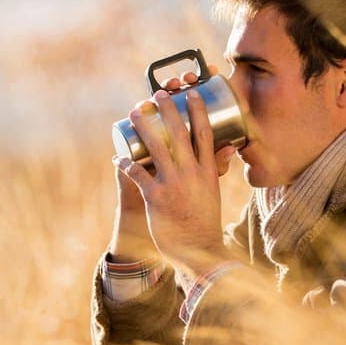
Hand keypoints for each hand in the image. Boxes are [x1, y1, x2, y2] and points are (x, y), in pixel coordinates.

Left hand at [113, 68, 235, 275]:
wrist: (199, 250)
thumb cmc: (204, 220)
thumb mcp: (213, 191)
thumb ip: (215, 168)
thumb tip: (227, 146)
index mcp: (207, 171)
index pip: (204, 134)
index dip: (198, 111)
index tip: (192, 94)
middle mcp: (191, 174)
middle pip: (179, 134)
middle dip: (168, 110)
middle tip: (158, 94)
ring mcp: (173, 184)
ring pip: (156, 148)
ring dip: (143, 128)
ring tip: (133, 113)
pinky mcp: (156, 198)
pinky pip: (138, 175)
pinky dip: (126, 164)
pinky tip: (117, 157)